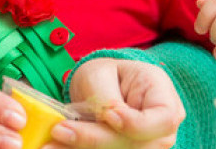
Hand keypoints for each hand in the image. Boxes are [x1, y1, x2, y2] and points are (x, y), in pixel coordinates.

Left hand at [51, 58, 182, 148]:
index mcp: (164, 98)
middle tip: (59, 130)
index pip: (163, 119)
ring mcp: (147, 147)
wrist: (104, 88)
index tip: (109, 115)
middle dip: (96, 140)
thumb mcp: (102, 74)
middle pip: (137, 144)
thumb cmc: (107, 76)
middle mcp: (162, 130)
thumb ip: (106, 97)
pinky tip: (58, 147)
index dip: (137, 123)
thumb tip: (108, 117)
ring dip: (83, 148)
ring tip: (51, 143)